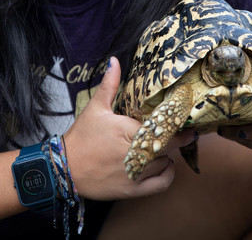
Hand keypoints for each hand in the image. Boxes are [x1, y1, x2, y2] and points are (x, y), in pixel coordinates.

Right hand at [63, 57, 193, 199]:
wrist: (65, 169)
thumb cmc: (82, 138)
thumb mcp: (95, 108)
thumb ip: (109, 85)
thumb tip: (114, 61)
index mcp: (128, 131)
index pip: (162, 128)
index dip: (177, 124)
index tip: (186, 120)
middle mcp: (134, 154)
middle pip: (167, 146)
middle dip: (176, 139)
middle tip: (185, 132)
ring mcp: (134, 173)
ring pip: (165, 163)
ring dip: (167, 155)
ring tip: (162, 146)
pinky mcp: (132, 190)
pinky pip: (161, 184)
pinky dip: (168, 174)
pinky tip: (164, 165)